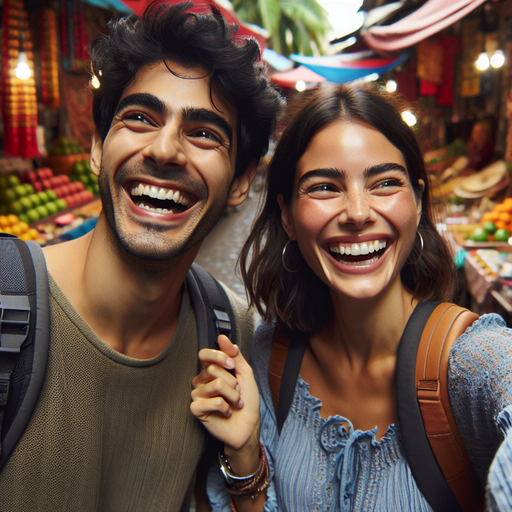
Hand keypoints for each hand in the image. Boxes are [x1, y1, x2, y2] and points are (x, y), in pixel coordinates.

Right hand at [191, 335, 259, 453]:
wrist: (248, 425)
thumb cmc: (247, 400)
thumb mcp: (245, 373)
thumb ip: (235, 355)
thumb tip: (222, 338)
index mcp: (211, 370)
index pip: (204, 354)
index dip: (218, 356)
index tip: (232, 365)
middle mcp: (201, 381)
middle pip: (212, 370)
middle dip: (232, 382)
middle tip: (237, 392)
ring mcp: (198, 395)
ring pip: (216, 385)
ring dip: (233, 396)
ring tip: (235, 403)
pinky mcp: (197, 409)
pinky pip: (213, 401)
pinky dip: (226, 407)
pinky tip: (226, 412)